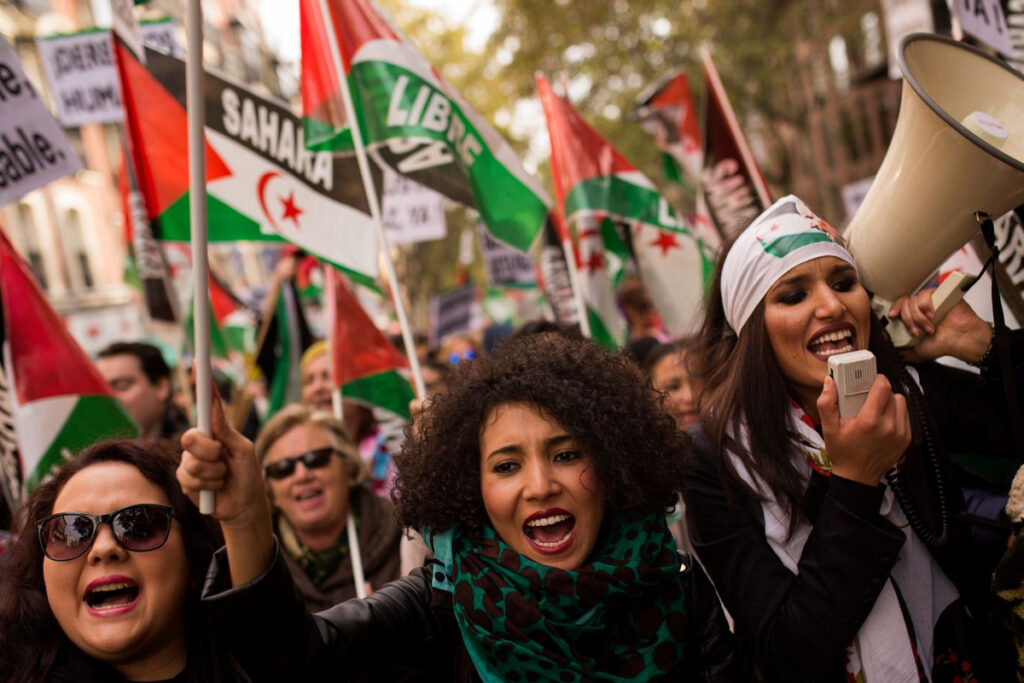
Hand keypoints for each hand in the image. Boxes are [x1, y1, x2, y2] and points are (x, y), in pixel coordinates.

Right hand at [177, 380, 270, 530]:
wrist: (244, 506)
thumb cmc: (249, 476)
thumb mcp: (244, 451)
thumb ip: (228, 431)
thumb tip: (214, 406)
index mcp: (217, 431)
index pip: (205, 404)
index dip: (201, 384)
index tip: (197, 363)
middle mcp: (201, 443)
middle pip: (190, 437)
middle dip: (210, 452)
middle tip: (223, 459)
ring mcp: (190, 460)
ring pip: (191, 462)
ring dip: (214, 474)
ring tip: (223, 478)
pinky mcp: (185, 480)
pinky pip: (188, 479)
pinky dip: (207, 485)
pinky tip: (214, 488)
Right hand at [818, 375, 911, 485]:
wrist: (857, 477)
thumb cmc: (843, 452)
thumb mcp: (828, 428)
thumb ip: (827, 403)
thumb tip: (829, 382)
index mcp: (869, 422)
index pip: (883, 387)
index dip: (876, 379)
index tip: (868, 381)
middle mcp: (889, 427)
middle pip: (891, 393)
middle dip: (879, 391)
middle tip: (867, 398)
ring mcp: (900, 433)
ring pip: (900, 402)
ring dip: (889, 401)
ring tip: (875, 409)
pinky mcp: (906, 438)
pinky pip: (905, 415)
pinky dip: (895, 413)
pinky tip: (882, 420)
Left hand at [889, 290, 990, 363]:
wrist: (962, 341)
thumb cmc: (945, 344)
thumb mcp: (918, 351)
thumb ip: (904, 351)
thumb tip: (893, 351)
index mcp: (915, 317)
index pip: (900, 306)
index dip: (894, 309)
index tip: (893, 316)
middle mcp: (922, 308)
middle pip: (905, 303)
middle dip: (908, 320)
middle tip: (917, 331)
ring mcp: (932, 301)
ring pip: (914, 300)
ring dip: (919, 317)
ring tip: (929, 327)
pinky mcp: (941, 295)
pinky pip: (926, 294)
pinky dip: (926, 306)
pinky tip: (932, 316)